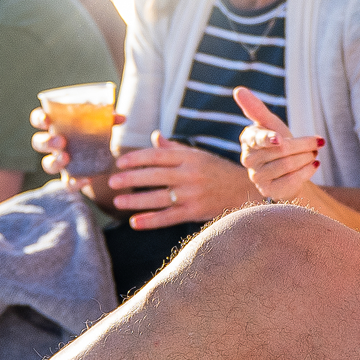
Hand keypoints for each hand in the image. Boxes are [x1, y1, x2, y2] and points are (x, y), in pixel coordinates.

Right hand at [30, 102, 126, 190]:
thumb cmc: (93, 134)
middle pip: (38, 143)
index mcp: (56, 127)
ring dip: (55, 161)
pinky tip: (87, 179)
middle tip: (61, 141)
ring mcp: (59, 162)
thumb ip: (108, 120)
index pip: (39, 120)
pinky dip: (76, 183)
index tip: (46, 119)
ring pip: (48, 164)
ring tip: (67, 157)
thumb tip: (122, 118)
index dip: (39, 119)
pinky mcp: (70, 178)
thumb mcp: (99, 125)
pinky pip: (68, 184)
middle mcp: (53, 145)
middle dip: (46, 142)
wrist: (101, 157)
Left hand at [107, 133, 260, 228]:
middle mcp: (191, 175)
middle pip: (154, 176)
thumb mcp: (199, 156)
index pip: (157, 156)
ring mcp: (193, 194)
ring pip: (159, 197)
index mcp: (190, 158)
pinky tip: (135, 222)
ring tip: (118, 201)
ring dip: (136, 200)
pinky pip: (169, 217)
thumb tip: (154, 137)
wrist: (248, 192)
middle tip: (111, 182)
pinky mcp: (196, 211)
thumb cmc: (220, 172)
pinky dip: (151, 221)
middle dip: (130, 178)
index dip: (136, 158)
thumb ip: (174, 148)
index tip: (119, 163)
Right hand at [234, 89, 324, 203]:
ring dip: (307, 158)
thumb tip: (238, 90)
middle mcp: (248, 159)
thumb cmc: (279, 143)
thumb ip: (255, 109)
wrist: (289, 171)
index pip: (257, 138)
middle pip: (281, 150)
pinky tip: (314, 165)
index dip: (269, 139)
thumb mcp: (270, 124)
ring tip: (314, 154)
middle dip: (304, 145)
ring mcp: (257, 177)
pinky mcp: (269, 191)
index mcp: (248, 140)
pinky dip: (307, 171)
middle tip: (317, 143)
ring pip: (288, 165)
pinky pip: (292, 181)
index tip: (280, 139)